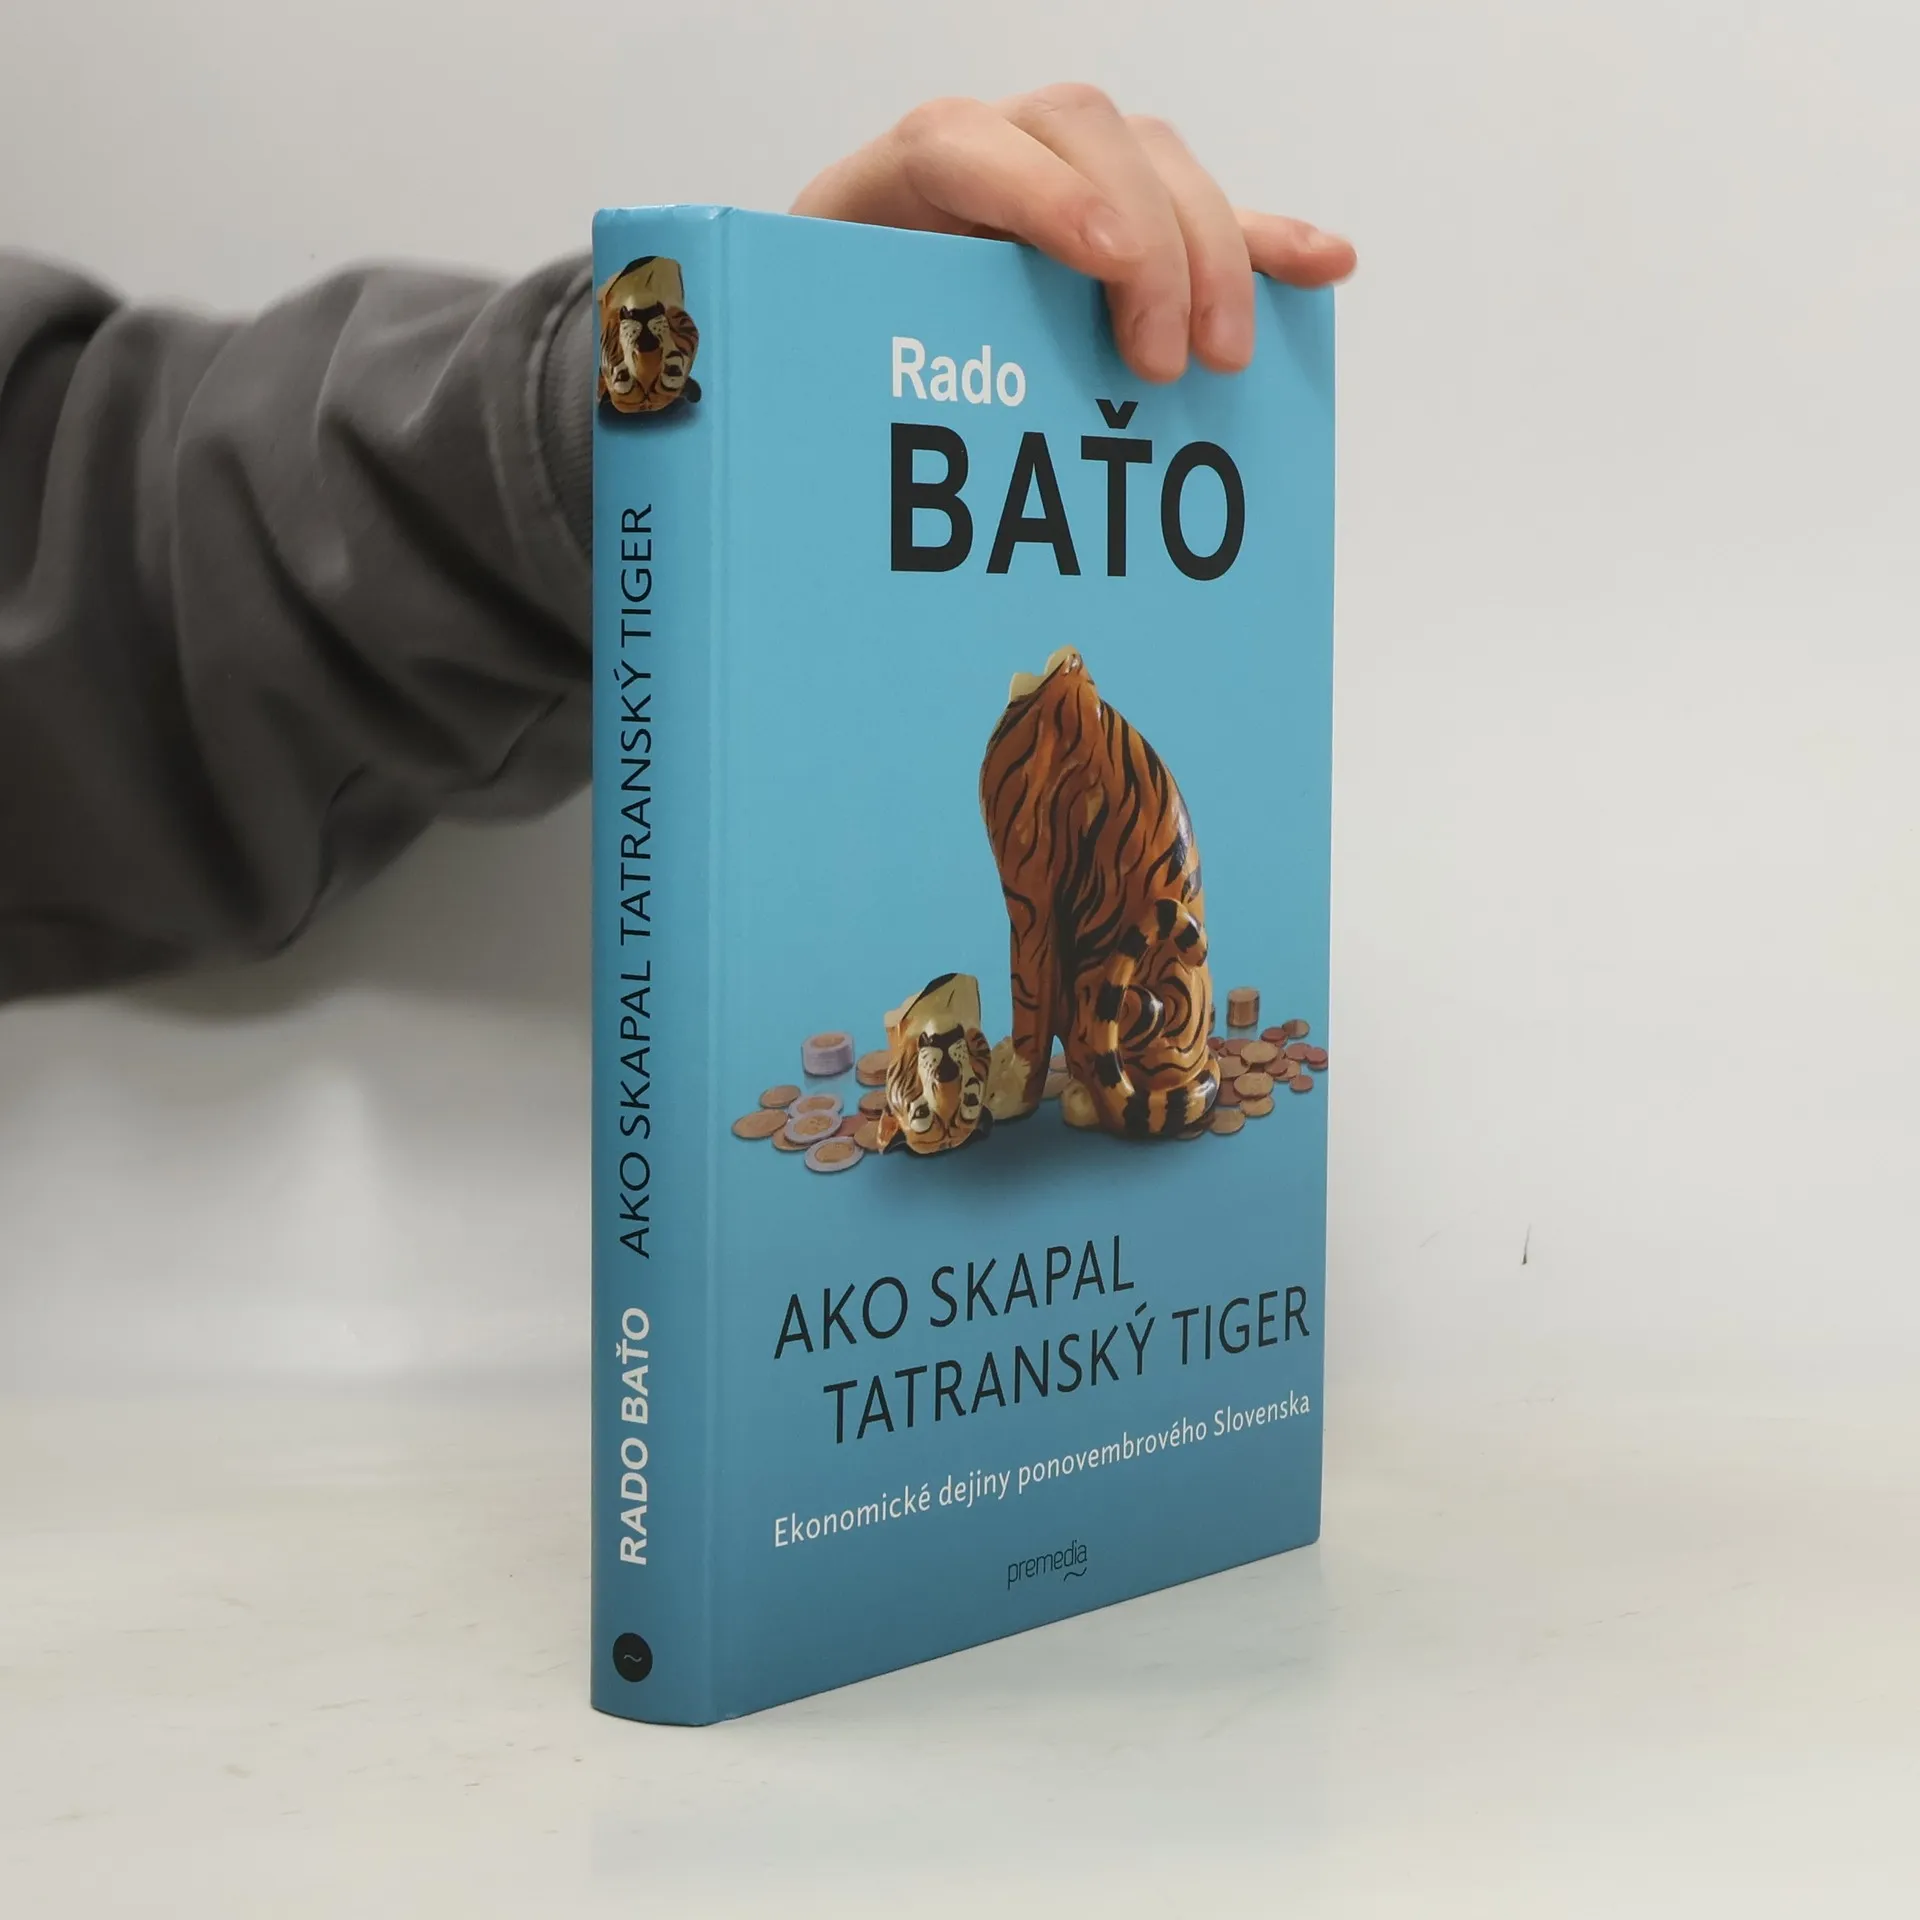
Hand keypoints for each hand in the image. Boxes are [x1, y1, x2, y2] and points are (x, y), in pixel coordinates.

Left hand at [791, 83, 1355, 384]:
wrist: (834, 353)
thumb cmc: (825, 370)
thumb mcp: (802, 371)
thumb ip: (808, 383)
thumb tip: (782, 457)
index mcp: (884, 187)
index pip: (959, 144)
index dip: (1040, 192)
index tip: (1105, 265)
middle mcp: (981, 157)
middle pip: (1086, 134)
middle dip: (1151, 241)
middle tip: (1171, 363)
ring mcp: (1060, 179)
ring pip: (1155, 160)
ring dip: (1215, 249)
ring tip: (1229, 356)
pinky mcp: (1122, 221)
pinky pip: (1206, 211)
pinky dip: (1266, 239)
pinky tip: (1324, 266)